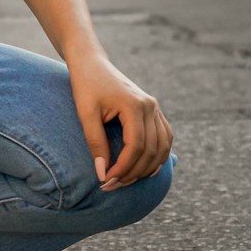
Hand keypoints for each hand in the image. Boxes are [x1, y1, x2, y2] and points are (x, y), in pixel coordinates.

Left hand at [68, 52, 173, 190]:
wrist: (92, 64)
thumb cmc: (85, 86)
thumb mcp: (85, 114)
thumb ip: (95, 143)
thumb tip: (103, 174)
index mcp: (135, 105)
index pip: (136, 146)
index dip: (123, 168)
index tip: (106, 181)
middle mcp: (150, 107)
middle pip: (151, 150)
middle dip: (133, 172)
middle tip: (111, 185)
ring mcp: (154, 108)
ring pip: (162, 147)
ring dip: (147, 168)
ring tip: (126, 181)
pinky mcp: (153, 111)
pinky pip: (164, 138)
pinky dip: (158, 156)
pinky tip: (146, 170)